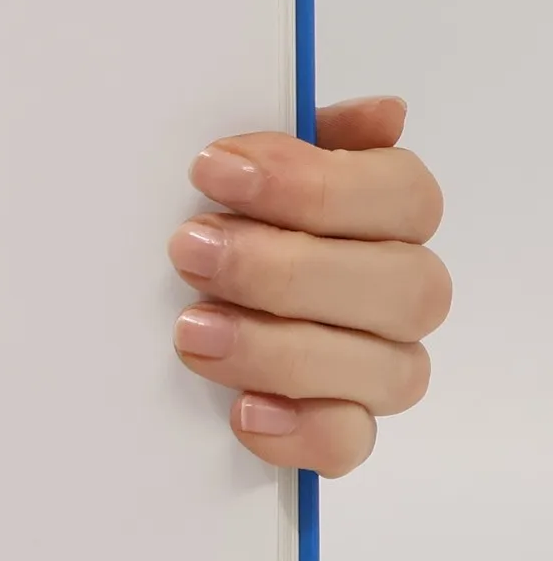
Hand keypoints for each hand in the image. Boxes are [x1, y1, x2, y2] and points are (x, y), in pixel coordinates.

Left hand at [169, 97, 448, 476]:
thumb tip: (382, 116)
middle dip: (285, 268)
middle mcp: (400, 293)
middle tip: (190, 251)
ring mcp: (378, 367)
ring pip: (383, 369)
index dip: (313, 184)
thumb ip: (300, 136)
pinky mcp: (337, 430)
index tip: (215, 170)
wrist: (159, 302)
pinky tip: (243, 408)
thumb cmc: (219, 219)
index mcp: (389, 215)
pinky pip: (347, 444)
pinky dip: (298, 430)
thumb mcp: (243, 167)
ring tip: (192, 329)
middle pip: (400, 287)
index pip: (402, 196)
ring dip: (279, 347)